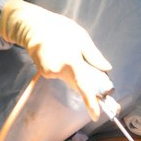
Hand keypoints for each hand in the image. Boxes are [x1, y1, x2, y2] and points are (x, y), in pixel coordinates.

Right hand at [0, 0, 112, 118]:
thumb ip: (94, 55)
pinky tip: (62, 56)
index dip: (90, 101)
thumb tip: (106, 68)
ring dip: (75, 73)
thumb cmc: (59, 29)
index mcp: (71, 61)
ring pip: (69, 80)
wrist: (34, 26)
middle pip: (78, 85)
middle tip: (91, 73)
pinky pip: (61, 75)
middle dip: (87, 85)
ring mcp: (50, 72)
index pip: (83, 85)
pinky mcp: (45, 72)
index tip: (96, 115)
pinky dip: (65, 70)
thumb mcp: (81, 38)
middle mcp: (59, 70)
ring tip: (69, 53)